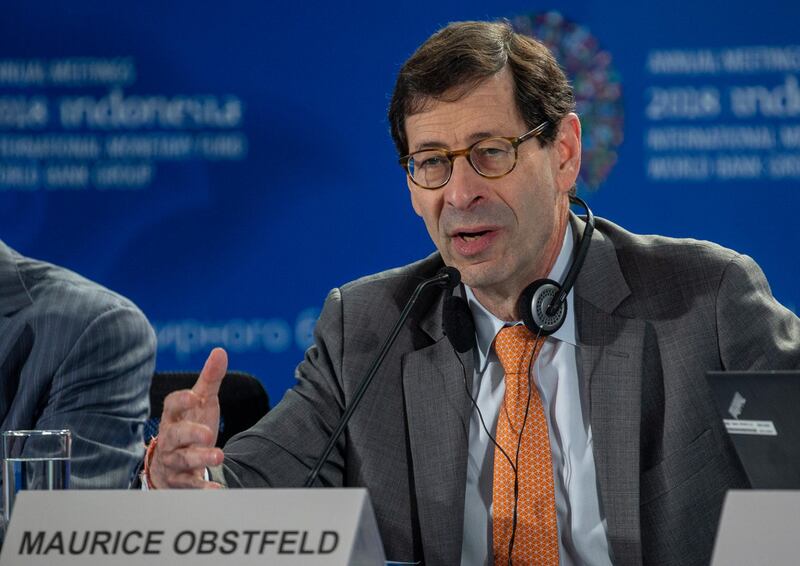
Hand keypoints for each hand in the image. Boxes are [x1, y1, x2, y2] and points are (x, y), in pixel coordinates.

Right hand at [149, 348, 227, 487]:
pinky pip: (189, 485)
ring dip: (199, 458)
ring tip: (218, 456)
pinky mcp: (180, 481)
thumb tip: (220, 351)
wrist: (173, 465)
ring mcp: (173, 461)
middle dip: (190, 434)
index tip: (194, 396)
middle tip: (208, 434)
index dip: (180, 401)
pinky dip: (202, 488)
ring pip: (181, 460)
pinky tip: (218, 489)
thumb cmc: (190, 426)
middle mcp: (170, 439)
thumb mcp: (202, 402)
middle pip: (174, 435)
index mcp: (174, 416)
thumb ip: (210, 379)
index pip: (170, 406)